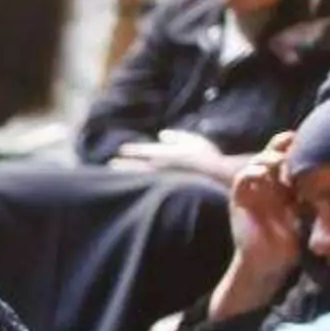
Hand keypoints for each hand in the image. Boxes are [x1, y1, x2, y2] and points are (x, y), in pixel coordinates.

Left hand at [113, 130, 246, 183]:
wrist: (218, 180)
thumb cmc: (208, 159)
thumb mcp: (195, 142)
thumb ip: (177, 137)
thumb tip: (161, 135)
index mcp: (163, 154)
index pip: (141, 151)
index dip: (131, 150)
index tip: (120, 150)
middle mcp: (157, 168)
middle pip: (134, 166)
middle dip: (122, 165)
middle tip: (111, 165)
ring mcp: (159, 182)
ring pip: (137, 180)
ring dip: (125, 178)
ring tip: (115, 179)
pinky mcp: (163, 195)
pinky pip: (146, 191)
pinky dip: (137, 190)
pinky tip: (132, 192)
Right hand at [226, 135, 301, 281]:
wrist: (267, 265)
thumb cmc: (289, 244)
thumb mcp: (306, 215)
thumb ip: (313, 197)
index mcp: (283, 185)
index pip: (287, 156)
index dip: (296, 147)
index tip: (312, 141)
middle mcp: (267, 185)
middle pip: (271, 153)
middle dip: (282, 146)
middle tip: (294, 144)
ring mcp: (252, 192)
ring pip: (255, 162)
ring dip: (267, 158)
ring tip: (278, 160)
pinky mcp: (239, 201)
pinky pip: (242, 180)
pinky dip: (252, 173)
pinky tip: (264, 174)